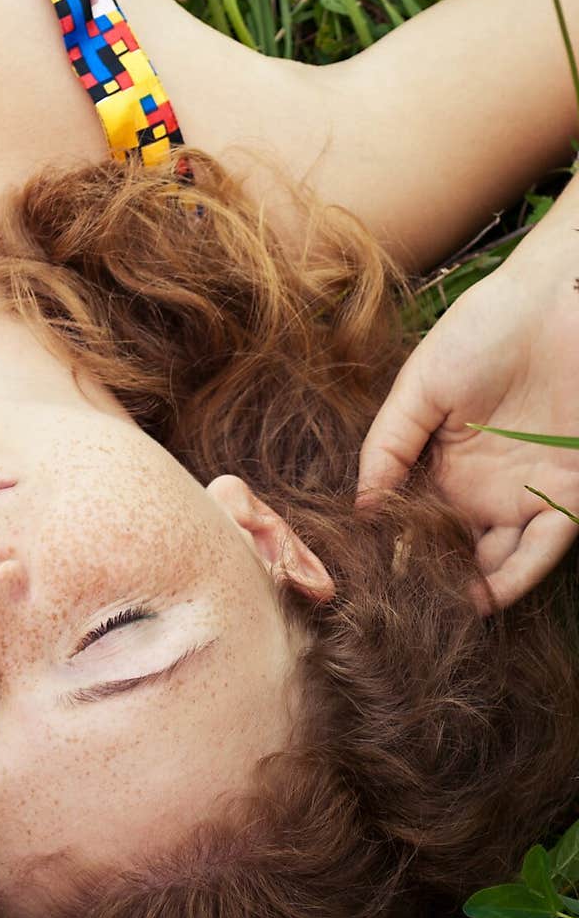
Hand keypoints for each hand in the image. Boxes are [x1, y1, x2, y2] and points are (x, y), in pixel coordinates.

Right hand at [357, 262, 578, 610]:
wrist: (557, 304)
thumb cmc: (482, 331)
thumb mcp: (420, 387)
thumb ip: (388, 446)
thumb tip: (359, 509)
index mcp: (439, 460)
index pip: (411, 517)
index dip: (392, 548)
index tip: (366, 576)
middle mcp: (479, 486)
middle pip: (451, 547)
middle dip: (430, 580)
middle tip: (401, 608)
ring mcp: (522, 493)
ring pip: (495, 560)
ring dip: (470, 588)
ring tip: (440, 613)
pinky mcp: (567, 494)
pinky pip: (542, 548)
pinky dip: (516, 577)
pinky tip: (486, 597)